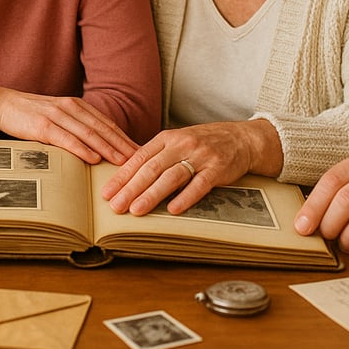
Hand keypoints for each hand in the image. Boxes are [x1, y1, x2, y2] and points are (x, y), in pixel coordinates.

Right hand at [0, 85, 138, 163]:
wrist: (3, 104)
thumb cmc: (32, 116)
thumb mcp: (59, 118)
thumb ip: (77, 128)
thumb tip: (99, 148)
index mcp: (78, 106)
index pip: (108, 124)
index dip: (126, 138)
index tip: (142, 153)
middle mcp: (72, 108)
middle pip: (104, 129)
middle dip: (124, 145)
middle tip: (142, 161)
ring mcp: (58, 115)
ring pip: (89, 134)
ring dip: (109, 149)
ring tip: (124, 163)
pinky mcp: (42, 125)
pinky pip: (67, 138)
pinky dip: (82, 149)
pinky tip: (93, 158)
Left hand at [101, 120, 281, 215]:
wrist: (241, 138)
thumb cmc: (203, 143)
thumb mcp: (177, 142)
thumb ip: (156, 157)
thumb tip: (127, 178)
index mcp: (168, 138)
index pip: (139, 157)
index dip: (122, 176)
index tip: (107, 192)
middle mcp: (182, 145)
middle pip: (152, 168)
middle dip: (131, 188)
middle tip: (115, 206)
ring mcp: (201, 156)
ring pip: (172, 176)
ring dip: (152, 194)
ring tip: (136, 210)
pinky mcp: (218, 169)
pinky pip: (200, 184)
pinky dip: (186, 197)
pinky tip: (173, 210)